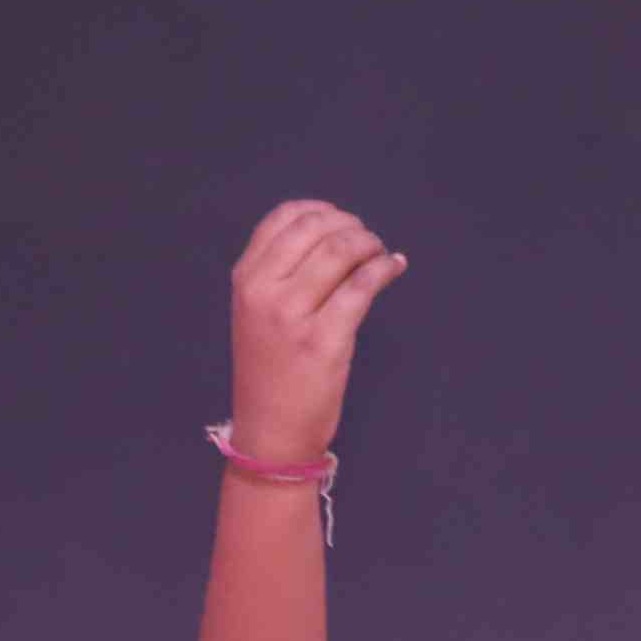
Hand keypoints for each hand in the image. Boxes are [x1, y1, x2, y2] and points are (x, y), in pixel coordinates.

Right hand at [228, 199, 408, 463]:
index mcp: (246, 279)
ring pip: (341, 252)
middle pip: (316, 229)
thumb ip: (280, 273)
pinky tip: (394, 267)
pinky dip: (385, 269)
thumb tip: (331, 234)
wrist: (271, 429)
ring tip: (380, 253)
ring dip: (370, 244)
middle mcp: (264, 290)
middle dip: (351, 226)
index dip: (321, 211)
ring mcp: (293, 315)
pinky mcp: (325, 339)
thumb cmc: (270, 372)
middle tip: (368, 240)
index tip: (343, 222)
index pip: (283, 218)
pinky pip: (363, 286)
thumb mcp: (257, 313)